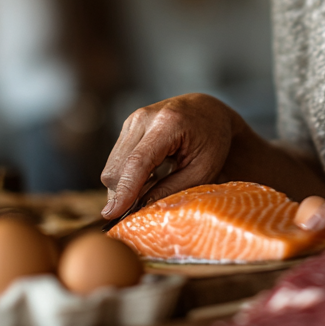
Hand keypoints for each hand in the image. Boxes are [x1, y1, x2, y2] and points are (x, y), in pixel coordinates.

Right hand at [100, 93, 245, 218]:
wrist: (209, 110)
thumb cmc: (213, 141)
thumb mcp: (203, 170)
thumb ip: (172, 189)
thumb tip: (140, 209)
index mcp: (168, 123)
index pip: (137, 162)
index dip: (124, 190)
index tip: (112, 215)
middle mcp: (144, 118)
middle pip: (116, 168)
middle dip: (123, 194)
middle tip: (142, 210)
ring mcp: (133, 120)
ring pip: (112, 166)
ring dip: (124, 186)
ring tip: (152, 189)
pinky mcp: (128, 127)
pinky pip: (116, 160)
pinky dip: (126, 176)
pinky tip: (148, 177)